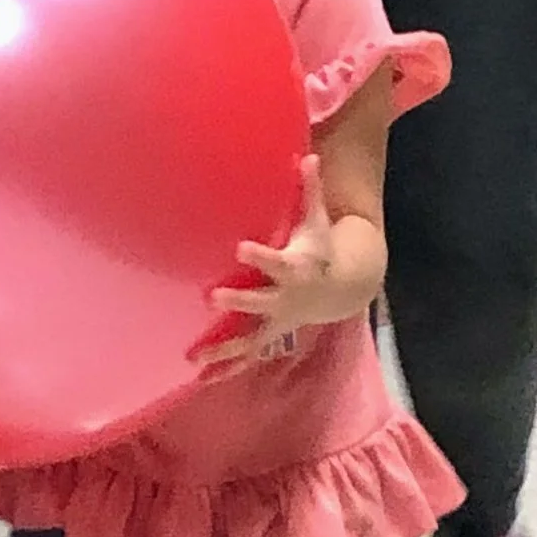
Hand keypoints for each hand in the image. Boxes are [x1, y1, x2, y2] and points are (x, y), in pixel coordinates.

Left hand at [194, 154, 373, 379]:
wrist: (341, 288)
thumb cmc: (320, 246)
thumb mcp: (318, 219)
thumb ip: (309, 189)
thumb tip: (307, 154)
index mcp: (296, 268)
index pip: (276, 262)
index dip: (259, 256)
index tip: (239, 248)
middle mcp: (286, 300)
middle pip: (261, 303)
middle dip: (239, 302)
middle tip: (211, 298)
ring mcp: (276, 322)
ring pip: (251, 340)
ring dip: (225, 350)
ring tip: (195, 359)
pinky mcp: (269, 336)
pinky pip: (247, 357)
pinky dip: (226, 371)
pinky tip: (199, 381)